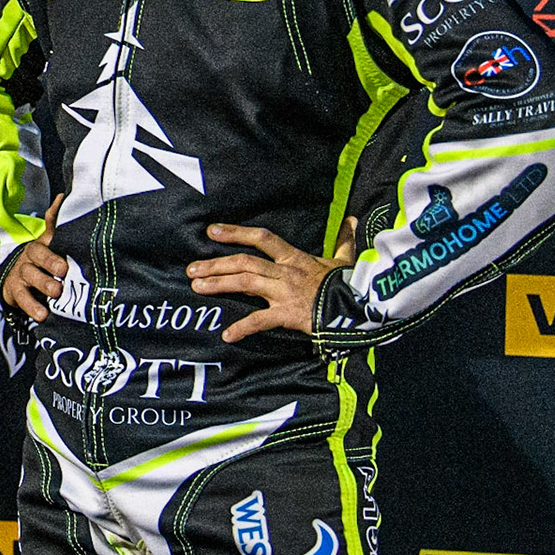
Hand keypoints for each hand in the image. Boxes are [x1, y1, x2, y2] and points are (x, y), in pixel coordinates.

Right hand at [0, 194, 66, 321]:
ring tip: (56, 293)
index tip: (67, 248)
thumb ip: (55, 224)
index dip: (54, 232)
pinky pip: (22, 299)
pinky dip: (32, 307)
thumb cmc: (40, 262)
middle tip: (63, 271)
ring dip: (42, 284)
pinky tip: (43, 315)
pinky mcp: (14, 292)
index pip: (47, 235)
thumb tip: (61, 197)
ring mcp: (21, 274)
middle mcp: (29, 257)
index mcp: (41, 245)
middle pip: (37, 255)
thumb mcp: (49, 244)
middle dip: (50, 262)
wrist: (14, 280)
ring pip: (30, 276)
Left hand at [187, 218, 357, 342]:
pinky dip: (243, 327)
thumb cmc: (350, 284)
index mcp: (295, 258)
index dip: (236, 232)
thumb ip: (343, 240)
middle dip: (215, 264)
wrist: (364, 307)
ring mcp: (286, 292)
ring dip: (218, 284)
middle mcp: (286, 271)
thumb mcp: (344, 259)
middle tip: (191, 269)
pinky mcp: (289, 314)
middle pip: (244, 262)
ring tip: (196, 287)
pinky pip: (261, 320)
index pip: (262, 238)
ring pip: (246, 283)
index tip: (211, 231)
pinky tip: (227, 334)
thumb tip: (351, 219)